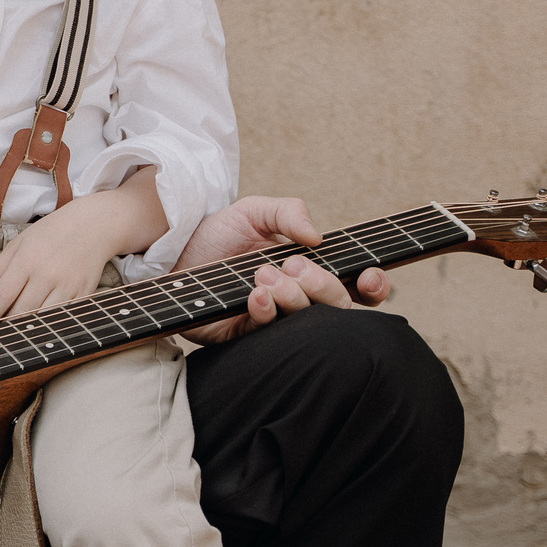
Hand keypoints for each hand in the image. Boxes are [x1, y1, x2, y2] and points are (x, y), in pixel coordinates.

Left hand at [0, 197, 128, 325]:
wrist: (95, 225)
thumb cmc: (53, 233)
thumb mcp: (20, 243)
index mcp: (27, 260)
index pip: (3, 294)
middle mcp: (46, 275)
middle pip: (21, 311)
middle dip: (6, 327)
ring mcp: (67, 286)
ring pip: (42, 318)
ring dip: (27, 331)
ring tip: (14, 340)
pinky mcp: (83, 293)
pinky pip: (64, 317)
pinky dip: (51, 326)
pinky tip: (41, 331)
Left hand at [173, 195, 391, 344]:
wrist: (172, 253)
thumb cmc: (217, 233)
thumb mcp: (255, 211)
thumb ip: (289, 212)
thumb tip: (317, 237)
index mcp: (310, 269)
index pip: (356, 285)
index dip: (373, 285)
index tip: (368, 276)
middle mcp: (299, 298)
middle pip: (338, 305)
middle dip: (322, 284)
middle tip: (292, 265)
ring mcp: (276, 320)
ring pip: (308, 321)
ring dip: (292, 296)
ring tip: (263, 274)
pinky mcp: (247, 336)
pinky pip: (271, 331)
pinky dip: (267, 310)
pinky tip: (255, 293)